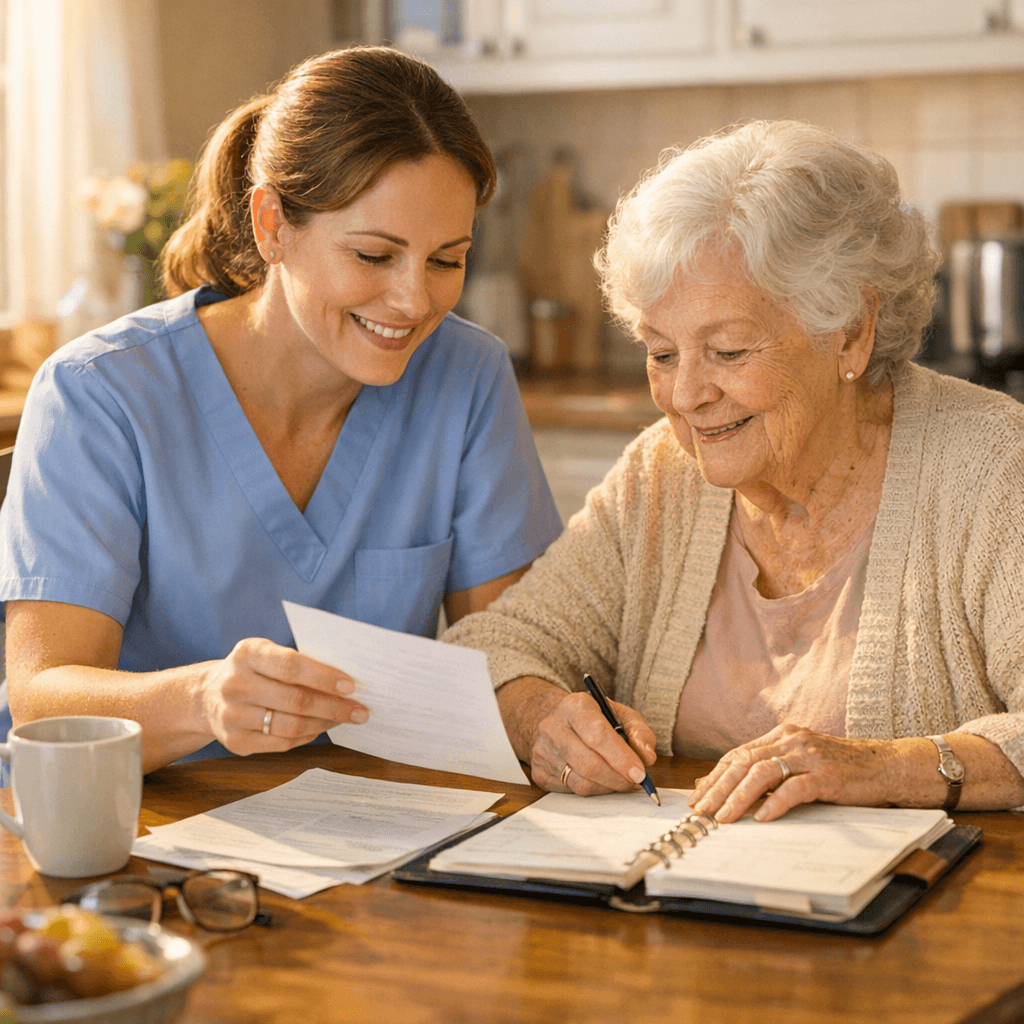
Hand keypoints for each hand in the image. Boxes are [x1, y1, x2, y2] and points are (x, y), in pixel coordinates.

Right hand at [199, 638, 367, 754]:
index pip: (290, 666)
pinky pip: (281, 743)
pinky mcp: (235, 742)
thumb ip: (298, 663)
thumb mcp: (266, 654)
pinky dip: (307, 736)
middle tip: (360, 710)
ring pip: (290, 725)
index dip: (323, 677)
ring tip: (345, 719)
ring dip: (324, 723)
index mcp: (247, 653)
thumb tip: (344, 682)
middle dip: (334, 706)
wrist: (205, 696)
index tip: (350, 686)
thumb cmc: (251, 670)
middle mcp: (235, 684)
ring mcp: (232, 716)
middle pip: (295, 700)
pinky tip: (320, 728)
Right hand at [523, 687, 656, 796]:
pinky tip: (602, 782)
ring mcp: (542, 750)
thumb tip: (647, 757)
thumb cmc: (595, 719)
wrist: (560, 722)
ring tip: (622, 782)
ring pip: (579, 781)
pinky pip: (570, 790)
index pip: (597, 733)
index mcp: (574, 705)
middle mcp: (553, 726)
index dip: (620, 756)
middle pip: (587, 762)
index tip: (639, 772)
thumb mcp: (620, 715)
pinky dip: (593, 791)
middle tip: (635, 782)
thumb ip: (639, 732)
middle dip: (616, 778)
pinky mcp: (538, 771)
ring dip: (607, 787)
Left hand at [690, 723, 903, 822]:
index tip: (698, 796)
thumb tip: (726, 788)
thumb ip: (769, 772)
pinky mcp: (829, 775)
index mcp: (782, 735)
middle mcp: (792, 740)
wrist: (889, 766)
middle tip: (700, 810)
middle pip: (744, 762)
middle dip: (718, 788)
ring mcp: (810, 756)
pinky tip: (762, 818)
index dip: (715, 776)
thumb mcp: (801, 765)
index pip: (738, 755)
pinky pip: (796, 788)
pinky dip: (776, 803)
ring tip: (723, 817)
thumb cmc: (843, 770)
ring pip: (763, 772)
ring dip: (739, 797)